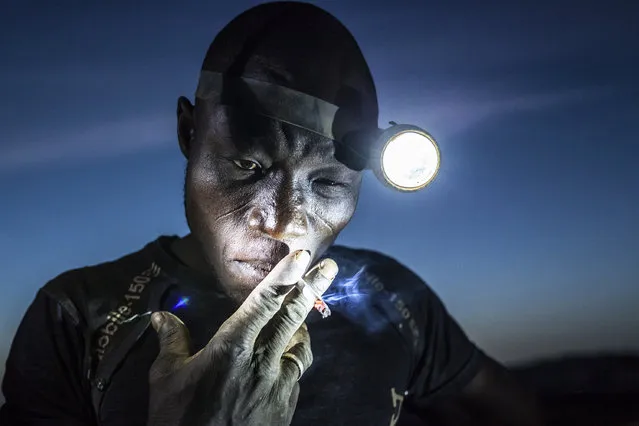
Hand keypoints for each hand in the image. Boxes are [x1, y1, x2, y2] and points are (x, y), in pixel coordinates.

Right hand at [147, 250, 337, 425]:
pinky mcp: (286, 404)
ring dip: (302, 324)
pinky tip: (288, 353)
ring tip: (303, 312)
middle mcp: (261, 361)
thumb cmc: (178, 422)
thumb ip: (172, 342)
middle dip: (312, 287)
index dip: (284, 276)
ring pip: (300, 343)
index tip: (301, 255)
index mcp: (231, 348)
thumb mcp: (166, 380)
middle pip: (292, 316)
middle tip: (330, 267)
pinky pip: (296, 370)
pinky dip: (294, 355)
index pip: (263, 302)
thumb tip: (161, 316)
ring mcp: (278, 384)